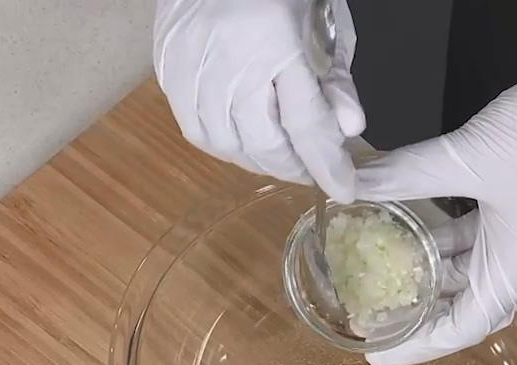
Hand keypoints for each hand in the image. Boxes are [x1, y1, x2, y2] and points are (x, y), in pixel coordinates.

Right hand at [154, 0, 365, 201]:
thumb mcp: (322, 23)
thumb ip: (335, 78)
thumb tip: (349, 130)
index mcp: (276, 39)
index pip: (305, 121)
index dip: (326, 163)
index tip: (343, 189)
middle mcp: (229, 57)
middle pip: (263, 141)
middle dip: (291, 165)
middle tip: (310, 168)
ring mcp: (191, 64)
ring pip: (225, 143)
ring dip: (256, 159)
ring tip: (279, 155)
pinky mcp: (167, 67)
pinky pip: (195, 126)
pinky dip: (224, 142)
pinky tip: (243, 137)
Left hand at [354, 23, 516, 364]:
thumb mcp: (467, 155)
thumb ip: (405, 175)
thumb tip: (349, 183)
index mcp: (515, 272)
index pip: (459, 330)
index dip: (415, 346)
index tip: (373, 354)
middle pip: (464, 309)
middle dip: (419, 314)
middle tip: (370, 314)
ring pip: (470, 274)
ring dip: (430, 274)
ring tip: (382, 275)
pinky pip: (480, 245)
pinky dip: (447, 245)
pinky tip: (414, 230)